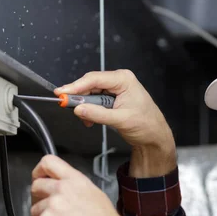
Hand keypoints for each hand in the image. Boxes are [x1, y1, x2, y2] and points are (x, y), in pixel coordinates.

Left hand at [30, 154, 152, 215]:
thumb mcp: (95, 194)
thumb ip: (74, 188)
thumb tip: (61, 190)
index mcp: (76, 180)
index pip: (48, 162)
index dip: (39, 171)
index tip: (39, 178)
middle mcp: (62, 189)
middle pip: (36, 186)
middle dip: (39, 199)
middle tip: (51, 210)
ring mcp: (52, 205)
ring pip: (35, 210)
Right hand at [55, 69, 176, 176]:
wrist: (155, 136)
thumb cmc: (147, 125)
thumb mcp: (121, 120)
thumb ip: (98, 114)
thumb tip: (79, 109)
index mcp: (124, 80)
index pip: (94, 79)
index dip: (76, 86)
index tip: (61, 93)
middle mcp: (119, 81)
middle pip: (90, 85)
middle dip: (79, 98)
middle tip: (68, 107)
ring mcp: (115, 90)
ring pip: (90, 94)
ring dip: (85, 107)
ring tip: (87, 120)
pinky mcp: (112, 99)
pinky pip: (95, 102)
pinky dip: (90, 111)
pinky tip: (91, 120)